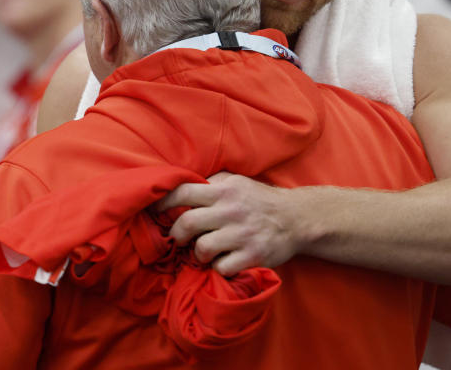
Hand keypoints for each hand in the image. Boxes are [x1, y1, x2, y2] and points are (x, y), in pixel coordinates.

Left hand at [158, 172, 300, 275]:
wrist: (297, 219)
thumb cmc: (261, 200)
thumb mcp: (238, 182)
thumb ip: (212, 183)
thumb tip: (181, 187)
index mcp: (225, 189)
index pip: (184, 191)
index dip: (163, 202)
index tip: (154, 210)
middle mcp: (232, 210)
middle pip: (188, 223)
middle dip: (177, 234)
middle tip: (179, 239)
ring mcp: (242, 234)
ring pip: (202, 248)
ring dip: (199, 253)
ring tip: (206, 251)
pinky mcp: (253, 255)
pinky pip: (221, 267)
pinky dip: (219, 268)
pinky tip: (225, 261)